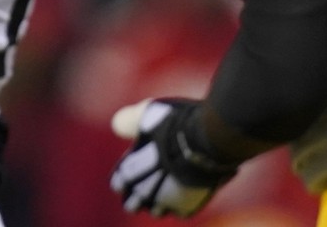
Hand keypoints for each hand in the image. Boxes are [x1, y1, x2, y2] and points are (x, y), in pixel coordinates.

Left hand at [111, 98, 239, 217]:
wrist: (211, 139)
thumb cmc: (177, 123)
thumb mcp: (148, 113)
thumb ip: (130, 121)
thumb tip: (116, 126)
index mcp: (130, 170)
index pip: (120, 182)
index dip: (123, 178)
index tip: (128, 173)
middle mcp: (144, 190)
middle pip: (133, 204)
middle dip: (135, 197)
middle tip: (140, 191)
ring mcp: (167, 200)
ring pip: (155, 211)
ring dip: (156, 204)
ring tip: (161, 194)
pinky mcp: (188, 207)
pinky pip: (180, 212)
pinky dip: (180, 206)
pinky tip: (181, 197)